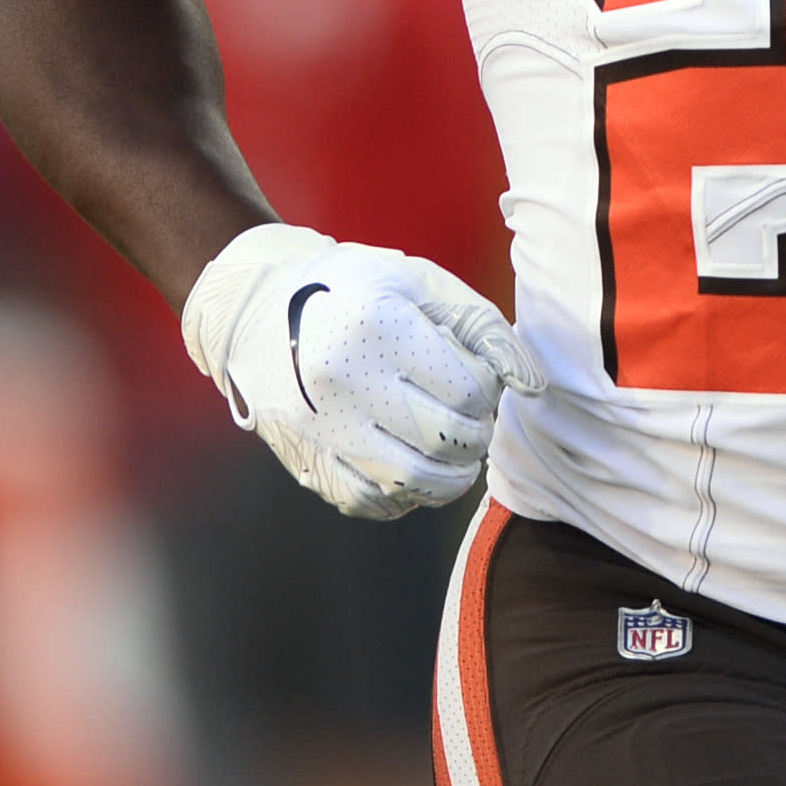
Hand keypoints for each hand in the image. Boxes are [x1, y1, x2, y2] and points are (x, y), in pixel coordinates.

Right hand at [180, 223, 538, 518]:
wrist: (255, 309)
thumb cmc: (351, 288)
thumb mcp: (419, 283)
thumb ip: (483, 327)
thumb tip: (531, 385)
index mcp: (375, 331)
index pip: (467, 393)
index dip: (487, 391)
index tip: (477, 377)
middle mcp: (341, 387)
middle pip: (445, 441)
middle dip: (474, 434)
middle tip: (470, 415)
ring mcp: (319, 431)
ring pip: (412, 484)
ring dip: (450, 476)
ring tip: (453, 449)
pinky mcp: (305, 462)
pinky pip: (371, 502)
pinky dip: (405, 495)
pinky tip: (411, 463)